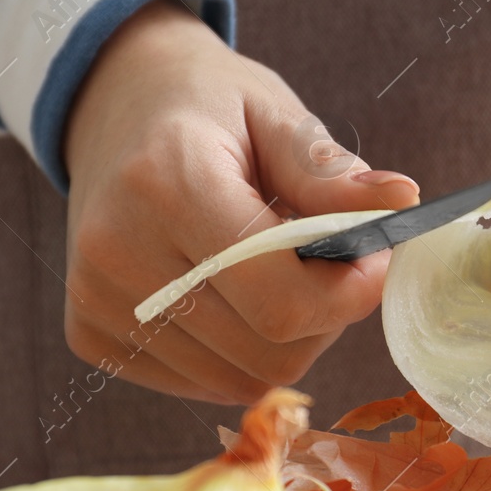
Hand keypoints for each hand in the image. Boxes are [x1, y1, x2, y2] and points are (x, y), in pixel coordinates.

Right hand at [62, 0, 418, 403]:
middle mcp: (118, 251)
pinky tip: (233, 295)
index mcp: (166, 183)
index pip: (279, 298)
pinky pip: (203, 383)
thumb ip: (330, 172)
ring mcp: (95, 302)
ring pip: (241, 380)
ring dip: (286, 341)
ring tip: (282, 276)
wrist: (114, 106)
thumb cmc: (208, 109)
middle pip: (268, 352)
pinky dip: (240, 353)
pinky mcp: (90, 336)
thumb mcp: (274, 114)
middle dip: (325, 318)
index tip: (375, 258)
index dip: (349, 294)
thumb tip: (401, 200)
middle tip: (334, 266)